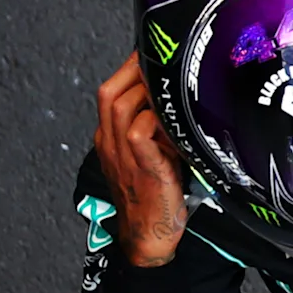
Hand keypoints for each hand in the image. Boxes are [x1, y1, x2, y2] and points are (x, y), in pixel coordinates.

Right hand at [91, 53, 189, 268]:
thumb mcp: (155, 154)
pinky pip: (139, 132)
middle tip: (164, 62)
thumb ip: (159, 130)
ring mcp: (122, 155)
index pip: (111, 92)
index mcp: (111, 138)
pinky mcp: (141, 167)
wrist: (150, 236)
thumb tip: (183, 101)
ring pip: (121, 107)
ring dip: (149, 94)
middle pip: (109, 93)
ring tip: (174, 90)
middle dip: (136, 72)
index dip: (130, 70)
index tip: (154, 56)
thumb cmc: (159, 196)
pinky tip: (177, 123)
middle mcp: (110, 142)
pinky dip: (158, 122)